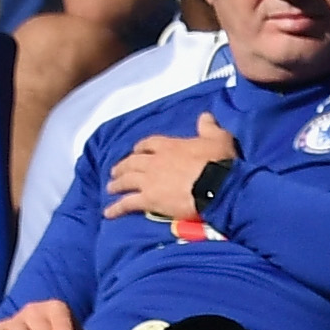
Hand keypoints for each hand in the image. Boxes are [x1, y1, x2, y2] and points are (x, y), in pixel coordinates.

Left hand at [105, 112, 237, 222]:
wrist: (218, 186)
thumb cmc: (220, 162)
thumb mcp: (218, 139)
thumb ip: (209, 128)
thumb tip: (205, 116)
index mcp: (169, 146)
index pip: (148, 144)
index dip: (140, 148)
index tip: (136, 151)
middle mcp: (154, 161)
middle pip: (132, 162)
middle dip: (123, 166)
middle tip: (116, 172)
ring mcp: (149, 180)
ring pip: (127, 180)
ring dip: (117, 184)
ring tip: (110, 188)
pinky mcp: (149, 199)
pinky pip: (128, 203)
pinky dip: (116, 208)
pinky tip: (108, 213)